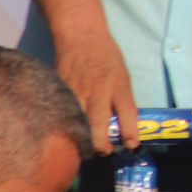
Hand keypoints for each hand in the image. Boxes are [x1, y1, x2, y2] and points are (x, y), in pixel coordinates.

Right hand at [56, 33, 137, 154]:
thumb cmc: (107, 58)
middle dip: (101, 146)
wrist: (81, 37)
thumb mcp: (123, 76)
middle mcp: (97, 92)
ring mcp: (76, 94)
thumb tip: (123, 127)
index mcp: (118, 86)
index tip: (132, 147)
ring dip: (82, 141)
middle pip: (97, 126)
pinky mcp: (59, 94)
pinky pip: (63, 117)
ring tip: (87, 151)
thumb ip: (122, 100)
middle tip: (104, 153)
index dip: (130, 133)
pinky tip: (69, 137)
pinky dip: (66, 129)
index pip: (127, 113)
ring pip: (77, 126)